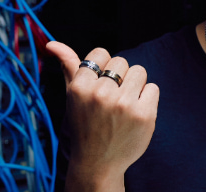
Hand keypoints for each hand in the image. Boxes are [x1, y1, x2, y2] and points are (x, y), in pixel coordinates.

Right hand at [46, 41, 159, 191]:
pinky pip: (153, 88)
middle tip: (111, 99)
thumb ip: (67, 66)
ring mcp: (124, 105)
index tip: (100, 84)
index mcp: (80, 87)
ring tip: (124, 104)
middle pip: (121, 62)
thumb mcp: (72, 96)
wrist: (98, 163)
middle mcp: (100, 94)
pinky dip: (147, 99)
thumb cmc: (85, 124)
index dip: (103, 67)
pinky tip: (135, 113)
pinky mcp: (144, 115)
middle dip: (119, 77)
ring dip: (135, 85)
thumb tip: (53, 43)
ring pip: (139, 71)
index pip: (101, 53)